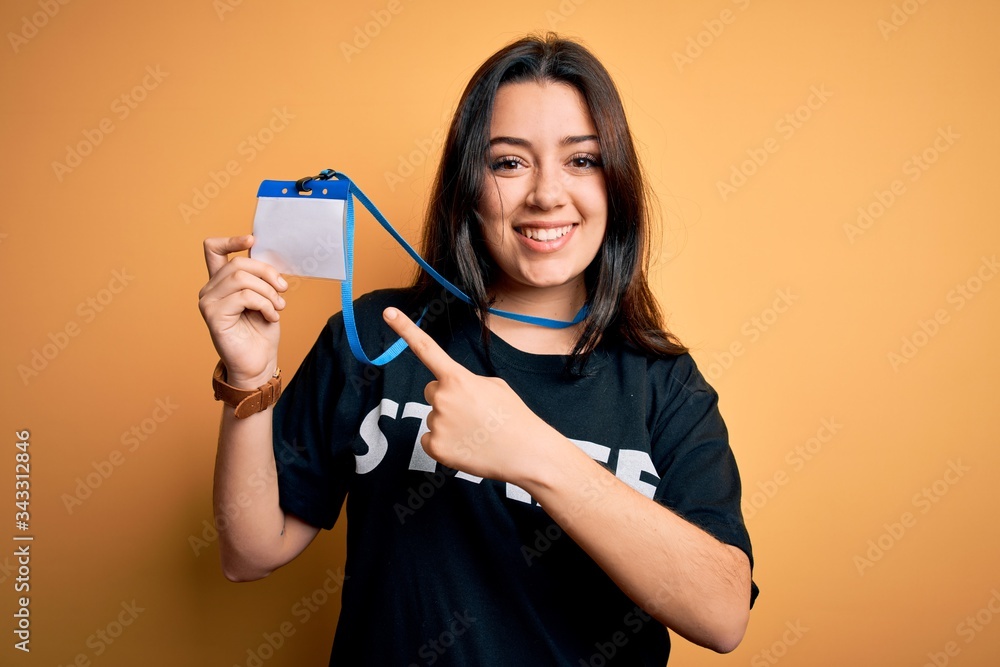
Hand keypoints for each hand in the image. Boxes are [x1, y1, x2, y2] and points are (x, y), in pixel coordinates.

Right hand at [198, 235, 286, 386]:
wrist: (258, 363)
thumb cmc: (261, 332)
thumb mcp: (264, 297)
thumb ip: (259, 277)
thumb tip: (267, 254)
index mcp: (221, 283)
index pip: (213, 249)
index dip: (231, 240)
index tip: (252, 239)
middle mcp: (210, 290)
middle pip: (239, 263)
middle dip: (267, 273)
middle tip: (283, 290)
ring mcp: (208, 302)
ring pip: (242, 278)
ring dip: (268, 292)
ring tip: (278, 307)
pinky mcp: (213, 315)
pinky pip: (244, 296)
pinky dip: (264, 304)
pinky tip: (271, 317)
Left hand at [383, 307, 563, 483]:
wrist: (527, 453)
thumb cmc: (514, 417)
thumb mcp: (495, 386)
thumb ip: (467, 382)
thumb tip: (452, 391)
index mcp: (457, 378)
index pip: (426, 348)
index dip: (405, 329)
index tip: (388, 313)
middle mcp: (442, 398)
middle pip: (432, 391)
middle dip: (448, 398)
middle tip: (474, 413)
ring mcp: (437, 424)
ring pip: (434, 417)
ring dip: (451, 423)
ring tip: (477, 432)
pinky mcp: (435, 448)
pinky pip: (430, 439)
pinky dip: (445, 444)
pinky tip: (467, 446)